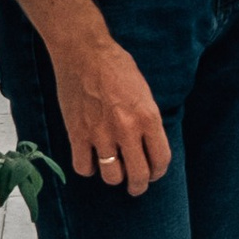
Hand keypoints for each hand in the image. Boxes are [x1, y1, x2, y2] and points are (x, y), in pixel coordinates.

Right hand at [55, 31, 169, 198]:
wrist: (83, 53)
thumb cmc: (117, 67)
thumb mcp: (144, 92)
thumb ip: (148, 120)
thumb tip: (148, 145)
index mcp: (148, 117)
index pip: (161, 160)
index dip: (158, 172)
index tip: (154, 173)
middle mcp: (126, 130)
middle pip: (138, 175)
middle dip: (139, 185)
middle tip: (136, 185)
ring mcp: (100, 134)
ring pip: (111, 177)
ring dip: (115, 178)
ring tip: (114, 172)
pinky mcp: (77, 134)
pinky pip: (84, 167)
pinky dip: (89, 168)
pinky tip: (92, 160)